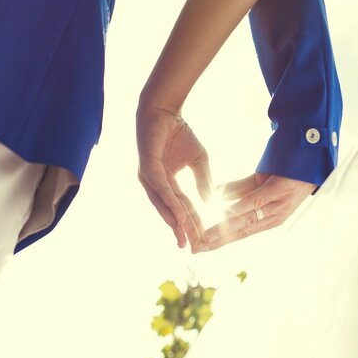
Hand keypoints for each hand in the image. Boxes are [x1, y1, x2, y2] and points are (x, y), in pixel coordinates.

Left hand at [136, 106, 211, 248]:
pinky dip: (170, 202)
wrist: (165, 110)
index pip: (181, 207)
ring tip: (185, 237)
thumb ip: (203, 180)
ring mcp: (149, 177)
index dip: (192, 222)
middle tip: (193, 247)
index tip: (203, 239)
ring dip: (175, 221)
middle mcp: (155, 184)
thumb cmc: (179, 133)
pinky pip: (160, 189)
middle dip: (182, 229)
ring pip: (164, 204)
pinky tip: (179, 214)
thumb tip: (210, 201)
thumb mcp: (199, 160)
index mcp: (166, 184)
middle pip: (171, 211)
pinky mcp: (146, 167)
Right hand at [193, 173, 316, 252]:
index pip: (241, 232)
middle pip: (242, 232)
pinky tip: (226, 213)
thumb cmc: (284, 168)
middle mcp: (274, 216)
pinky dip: (240, 208)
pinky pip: (257, 201)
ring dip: (225, 230)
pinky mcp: (280, 190)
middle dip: (219, 241)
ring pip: (247, 220)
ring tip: (207, 237)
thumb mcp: (258, 181)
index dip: (220, 241)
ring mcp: (278, 204)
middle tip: (198, 249)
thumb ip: (237, 190)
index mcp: (269, 217)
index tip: (201, 247)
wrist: (310, 150)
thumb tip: (216, 194)